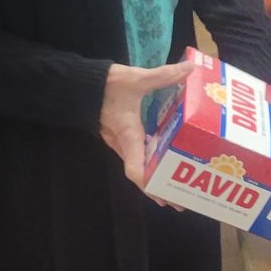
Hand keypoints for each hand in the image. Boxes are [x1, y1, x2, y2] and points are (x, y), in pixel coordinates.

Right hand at [98, 61, 193, 200]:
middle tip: (180, 202)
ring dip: (155, 180)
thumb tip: (189, 69)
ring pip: (138, 167)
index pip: (134, 167)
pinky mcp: (121, 136)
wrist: (81, 84)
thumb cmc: (107, 86)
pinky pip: (136, 156)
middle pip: (140, 175)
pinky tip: (164, 163)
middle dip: (158, 190)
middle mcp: (123, 144)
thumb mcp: (136, 78)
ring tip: (175, 191)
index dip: (148, 184)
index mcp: (127, 135)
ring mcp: (120, 142)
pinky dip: (150, 164)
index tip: (164, 196)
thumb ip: (162, 75)